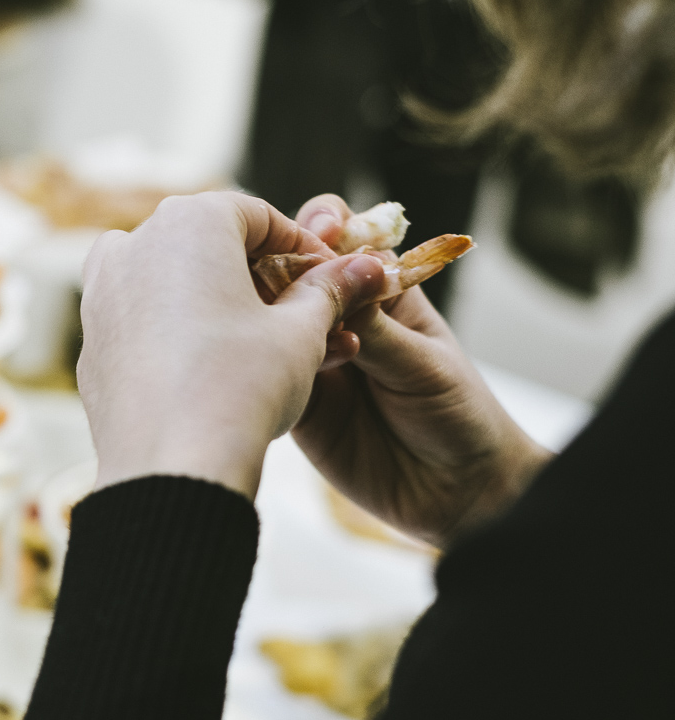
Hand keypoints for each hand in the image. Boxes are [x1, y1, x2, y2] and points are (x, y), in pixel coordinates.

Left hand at [77, 192, 382, 499]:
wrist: (170, 468)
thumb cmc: (240, 388)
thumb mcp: (301, 334)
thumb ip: (328, 291)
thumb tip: (361, 269)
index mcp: (188, 223)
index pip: (257, 215)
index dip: (301, 246)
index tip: (329, 279)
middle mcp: (134, 244)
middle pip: (210, 244)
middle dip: (260, 275)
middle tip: (302, 313)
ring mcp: (104, 293)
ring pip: (173, 280)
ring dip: (218, 300)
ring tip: (262, 342)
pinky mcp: (92, 342)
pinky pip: (144, 320)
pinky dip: (179, 330)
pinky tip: (213, 369)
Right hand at [293, 193, 550, 546]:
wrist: (457, 493)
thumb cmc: (459, 414)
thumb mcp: (424, 364)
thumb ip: (378, 328)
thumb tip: (336, 281)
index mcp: (380, 291)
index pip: (343, 239)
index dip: (324, 226)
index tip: (320, 231)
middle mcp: (338, 316)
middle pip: (293, 269)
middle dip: (281, 262)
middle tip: (282, 273)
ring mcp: (311, 357)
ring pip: (270, 318)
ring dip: (266, 312)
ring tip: (278, 323)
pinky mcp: (292, 400)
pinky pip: (265, 371)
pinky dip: (260, 363)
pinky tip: (264, 366)